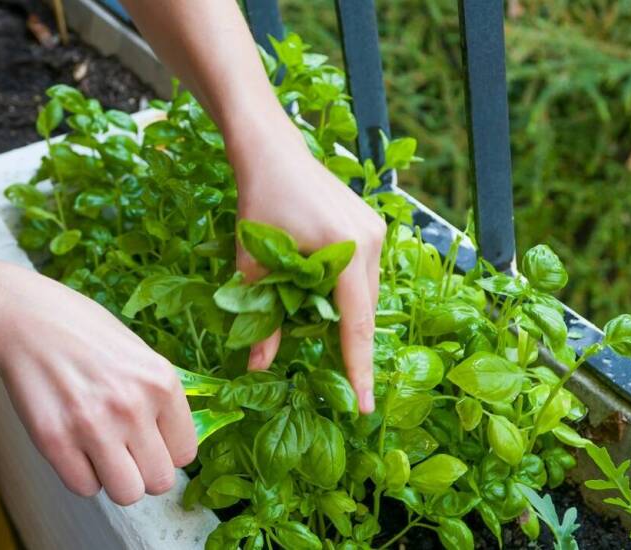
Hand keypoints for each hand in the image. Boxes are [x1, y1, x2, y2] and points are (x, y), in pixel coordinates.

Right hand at [0, 264, 196, 504]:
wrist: (25, 320)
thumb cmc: (85, 334)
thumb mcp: (140, 355)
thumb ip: (160, 399)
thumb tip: (174, 444)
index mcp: (161, 383)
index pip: (185, 454)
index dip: (166, 451)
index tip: (150, 441)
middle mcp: (132, 406)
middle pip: (160, 481)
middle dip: (143, 471)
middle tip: (126, 450)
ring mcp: (93, 426)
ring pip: (126, 494)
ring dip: (115, 479)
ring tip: (101, 451)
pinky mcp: (54, 440)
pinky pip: (84, 488)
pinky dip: (81, 474)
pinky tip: (74, 445)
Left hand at [227, 121, 385, 413]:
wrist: (271, 150)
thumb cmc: (258, 200)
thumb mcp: (254, 262)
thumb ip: (261, 317)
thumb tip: (257, 367)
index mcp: (345, 250)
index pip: (356, 324)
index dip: (359, 369)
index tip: (364, 406)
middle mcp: (371, 241)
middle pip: (364, 310)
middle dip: (350, 345)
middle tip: (340, 382)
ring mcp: (376, 230)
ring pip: (366, 293)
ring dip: (347, 316)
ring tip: (322, 334)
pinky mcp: (371, 224)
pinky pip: (364, 274)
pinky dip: (347, 294)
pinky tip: (325, 300)